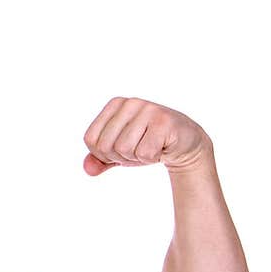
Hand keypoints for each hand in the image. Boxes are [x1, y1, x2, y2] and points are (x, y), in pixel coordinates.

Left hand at [82, 96, 210, 175]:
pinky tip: (162, 147)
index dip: (104, 154)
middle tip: (138, 149)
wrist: (182, 145)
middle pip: (106, 146)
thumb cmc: (147, 145)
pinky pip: (144, 153)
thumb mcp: (119, 154)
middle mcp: (130, 102)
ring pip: (124, 149)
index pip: (91, 140)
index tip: (123, 148)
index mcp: (115, 105)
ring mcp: (148, 109)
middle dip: (120, 157)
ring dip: (136, 158)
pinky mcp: (164, 121)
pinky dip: (151, 158)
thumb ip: (99, 161)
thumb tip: (87, 169)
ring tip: (150, 147)